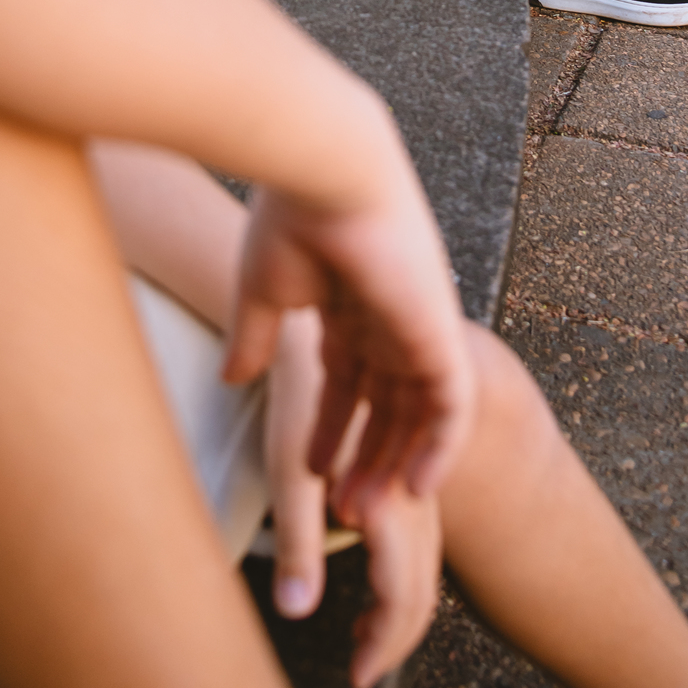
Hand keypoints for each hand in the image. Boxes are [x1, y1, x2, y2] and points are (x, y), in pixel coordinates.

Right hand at [223, 154, 473, 519]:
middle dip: (367, 458)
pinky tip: (416, 489)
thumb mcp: (263, 293)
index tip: (312, 474)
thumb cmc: (288, 219)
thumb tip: (235, 378)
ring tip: (368, 515)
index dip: (333, 427)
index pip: (349, 379)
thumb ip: (256, 337)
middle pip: (386, 404)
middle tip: (346, 514)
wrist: (324, 172)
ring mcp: (416, 325)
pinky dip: (439, 449)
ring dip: (395, 465)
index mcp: (349, 302)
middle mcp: (388, 317)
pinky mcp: (437, 331)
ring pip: (417, 414)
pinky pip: (451, 407)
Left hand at [264, 308, 441, 687]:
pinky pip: (404, 517)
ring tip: (362, 631)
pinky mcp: (394, 448)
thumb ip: (300, 539)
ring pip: (418, 547)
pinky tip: (359, 557)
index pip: (404, 589)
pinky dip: (388, 555)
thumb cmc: (298, 384)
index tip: (359, 677)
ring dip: (394, 595)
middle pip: (422, 575)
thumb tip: (297, 615)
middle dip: (396, 630)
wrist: (323, 306)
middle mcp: (414, 486)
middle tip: (362, 671)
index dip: (385, 639)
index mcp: (394, 496)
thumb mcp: (288, 467)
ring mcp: (408, 466)